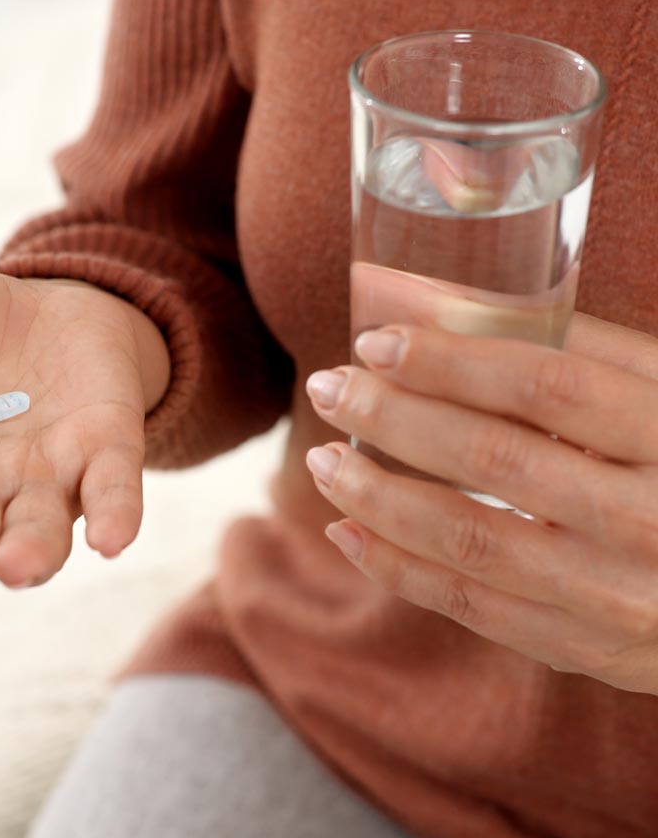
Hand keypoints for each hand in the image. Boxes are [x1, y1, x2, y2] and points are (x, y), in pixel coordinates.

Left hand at [304, 312, 657, 694]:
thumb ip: (572, 345)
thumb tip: (436, 302)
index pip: (546, 386)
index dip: (450, 360)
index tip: (376, 342)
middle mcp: (653, 517)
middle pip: (495, 459)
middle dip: (394, 418)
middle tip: (329, 388)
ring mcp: (622, 594)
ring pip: (471, 541)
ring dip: (378, 498)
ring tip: (322, 461)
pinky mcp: (591, 645)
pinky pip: (475, 607)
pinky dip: (397, 568)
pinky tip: (346, 531)